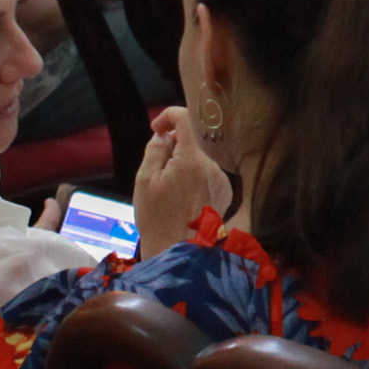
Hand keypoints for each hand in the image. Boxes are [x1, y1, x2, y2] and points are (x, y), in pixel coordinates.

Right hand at [131, 106, 228, 244]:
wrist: (178, 252)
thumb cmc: (156, 219)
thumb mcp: (144, 180)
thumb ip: (155, 149)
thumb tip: (164, 135)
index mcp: (192, 160)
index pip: (186, 118)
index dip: (168, 116)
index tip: (157, 128)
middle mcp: (212, 167)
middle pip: (193, 140)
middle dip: (173, 146)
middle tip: (157, 169)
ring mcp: (221, 180)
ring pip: (199, 157)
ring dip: (183, 163)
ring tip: (168, 190)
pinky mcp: (224, 192)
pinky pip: (207, 173)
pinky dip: (194, 177)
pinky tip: (182, 198)